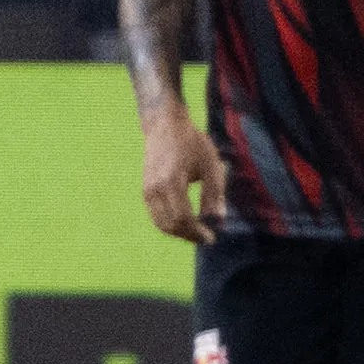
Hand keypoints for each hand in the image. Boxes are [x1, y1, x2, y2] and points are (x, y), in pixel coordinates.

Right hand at [141, 102, 226, 243]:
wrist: (165, 126)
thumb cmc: (192, 143)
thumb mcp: (210, 165)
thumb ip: (214, 194)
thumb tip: (217, 221)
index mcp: (172, 182)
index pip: (183, 219)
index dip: (197, 232)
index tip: (211, 237)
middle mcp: (155, 188)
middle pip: (171, 225)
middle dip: (189, 235)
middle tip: (206, 237)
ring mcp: (147, 190)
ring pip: (161, 224)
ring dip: (179, 232)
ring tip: (196, 231)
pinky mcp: (145, 190)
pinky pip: (156, 215)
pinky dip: (169, 224)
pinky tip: (184, 221)